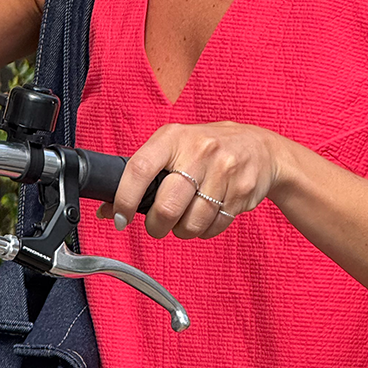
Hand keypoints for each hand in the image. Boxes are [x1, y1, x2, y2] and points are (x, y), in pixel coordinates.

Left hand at [97, 121, 284, 239]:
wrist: (260, 149)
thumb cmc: (207, 150)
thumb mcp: (173, 149)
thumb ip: (142, 176)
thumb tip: (107, 211)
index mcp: (173, 137)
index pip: (140, 169)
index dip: (125, 199)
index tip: (121, 218)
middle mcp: (199, 151)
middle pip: (167, 207)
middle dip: (157, 225)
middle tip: (158, 224)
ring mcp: (223, 171)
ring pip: (190, 223)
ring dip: (182, 230)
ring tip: (185, 218)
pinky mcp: (240, 193)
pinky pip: (212, 228)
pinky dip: (204, 230)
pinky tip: (207, 214)